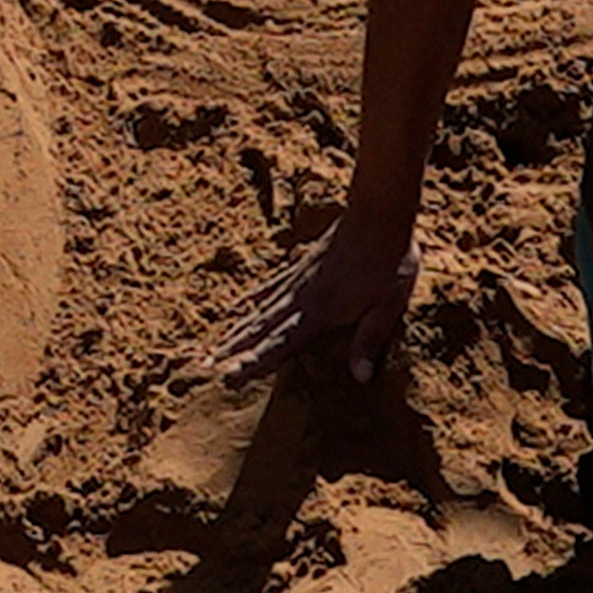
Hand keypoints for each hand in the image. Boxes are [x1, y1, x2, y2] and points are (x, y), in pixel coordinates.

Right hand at [215, 210, 419, 384]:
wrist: (377, 214)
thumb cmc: (390, 263)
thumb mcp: (388, 306)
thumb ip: (369, 340)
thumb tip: (361, 378)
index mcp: (321, 312)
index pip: (281, 343)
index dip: (255, 361)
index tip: (228, 375)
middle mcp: (300, 299)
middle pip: (259, 329)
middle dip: (232, 350)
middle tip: (203, 365)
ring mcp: (297, 282)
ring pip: (257, 310)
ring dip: (234, 330)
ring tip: (211, 346)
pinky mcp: (299, 267)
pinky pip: (267, 288)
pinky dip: (249, 300)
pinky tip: (235, 308)